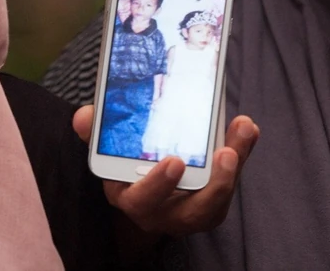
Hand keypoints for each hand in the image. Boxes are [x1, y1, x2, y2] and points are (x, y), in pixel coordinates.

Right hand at [72, 106, 258, 236]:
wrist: (145, 195)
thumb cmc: (127, 169)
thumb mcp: (108, 151)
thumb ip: (96, 134)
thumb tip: (83, 117)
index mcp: (132, 198)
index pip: (141, 198)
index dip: (157, 185)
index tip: (174, 162)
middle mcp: (164, 213)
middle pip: (190, 210)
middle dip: (213, 185)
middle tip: (223, 153)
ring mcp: (191, 211)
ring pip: (216, 201)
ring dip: (232, 171)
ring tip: (241, 134)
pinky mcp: (212, 202)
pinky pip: (230, 184)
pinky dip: (241, 155)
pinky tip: (245, 129)